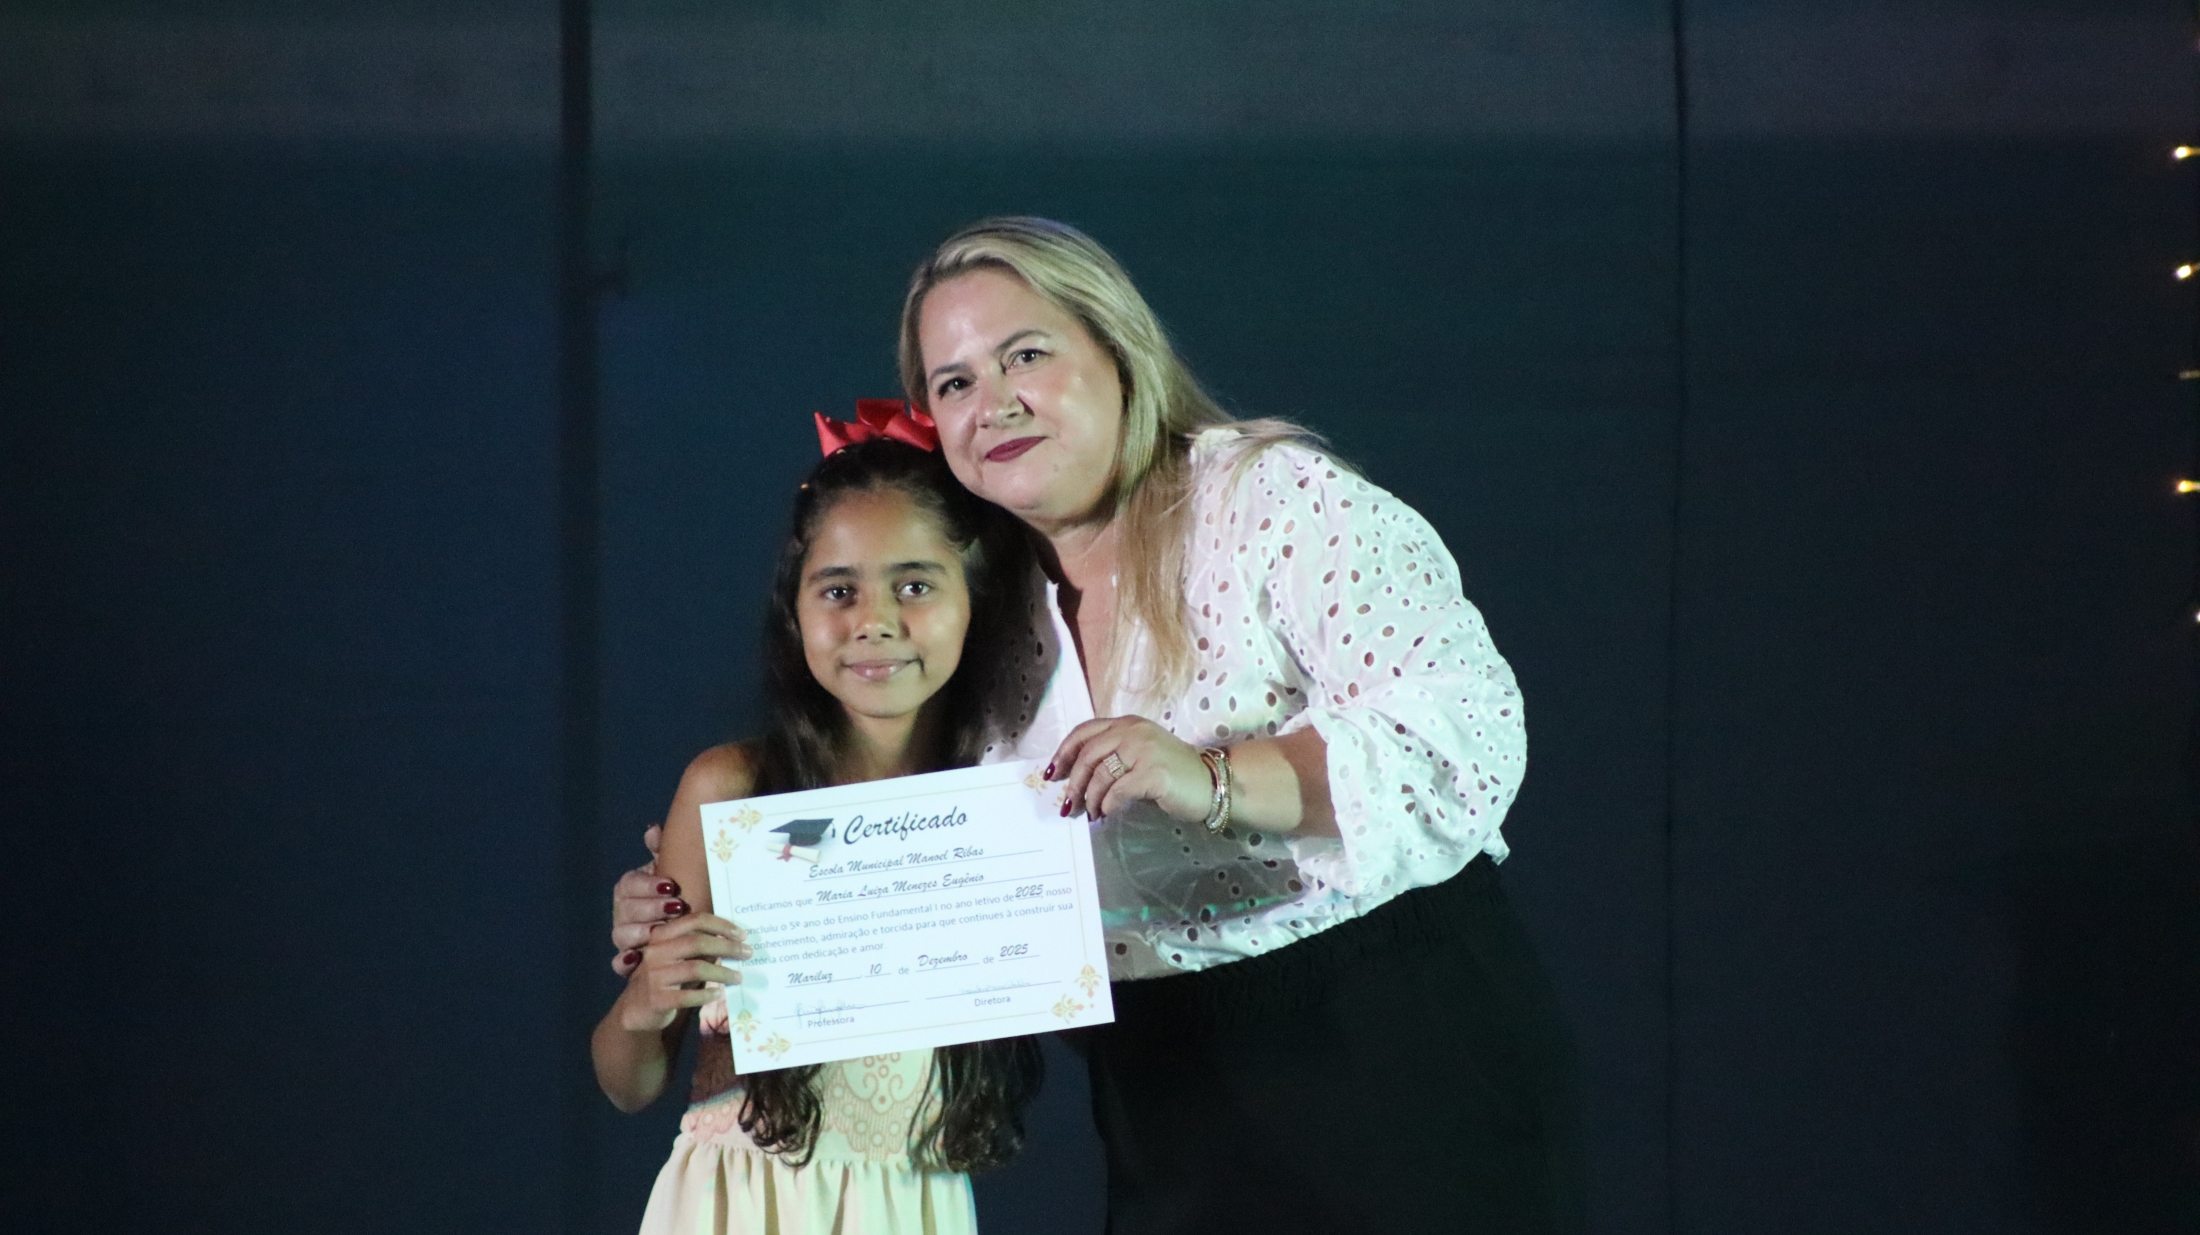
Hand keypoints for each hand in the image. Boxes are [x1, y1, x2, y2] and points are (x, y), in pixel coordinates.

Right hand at [611, 825, 681, 975]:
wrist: (676, 934)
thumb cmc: (673, 897)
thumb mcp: (670, 872)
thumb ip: (662, 852)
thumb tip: (653, 829)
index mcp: (629, 889)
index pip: (630, 883)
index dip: (648, 885)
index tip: (672, 885)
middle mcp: (622, 912)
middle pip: (627, 909)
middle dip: (651, 908)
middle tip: (677, 907)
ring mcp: (623, 937)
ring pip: (621, 935)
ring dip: (641, 933)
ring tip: (660, 933)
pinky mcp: (627, 961)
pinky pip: (618, 963)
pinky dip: (624, 962)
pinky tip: (636, 960)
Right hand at [614, 912, 749, 1032]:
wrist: (636, 1010)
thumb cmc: (665, 979)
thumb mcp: (678, 958)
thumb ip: (699, 947)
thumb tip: (734, 942)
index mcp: (662, 935)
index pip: (695, 920)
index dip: (721, 925)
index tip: (742, 934)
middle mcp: (656, 951)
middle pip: (697, 942)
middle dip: (727, 946)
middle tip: (747, 953)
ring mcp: (654, 975)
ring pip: (695, 968)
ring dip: (722, 972)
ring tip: (738, 977)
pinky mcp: (656, 999)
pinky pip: (687, 996)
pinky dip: (706, 995)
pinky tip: (717, 994)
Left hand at [1050, 715, 1215, 822]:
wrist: (1212, 783)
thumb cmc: (1174, 774)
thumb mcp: (1140, 755)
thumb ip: (1112, 759)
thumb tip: (1076, 782)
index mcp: (1128, 724)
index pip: (1085, 731)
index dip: (1063, 752)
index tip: (1053, 774)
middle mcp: (1134, 731)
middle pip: (1088, 754)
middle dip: (1073, 782)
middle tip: (1068, 804)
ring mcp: (1145, 750)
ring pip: (1100, 774)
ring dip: (1090, 798)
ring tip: (1091, 813)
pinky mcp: (1154, 773)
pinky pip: (1118, 791)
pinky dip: (1107, 804)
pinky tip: (1107, 813)